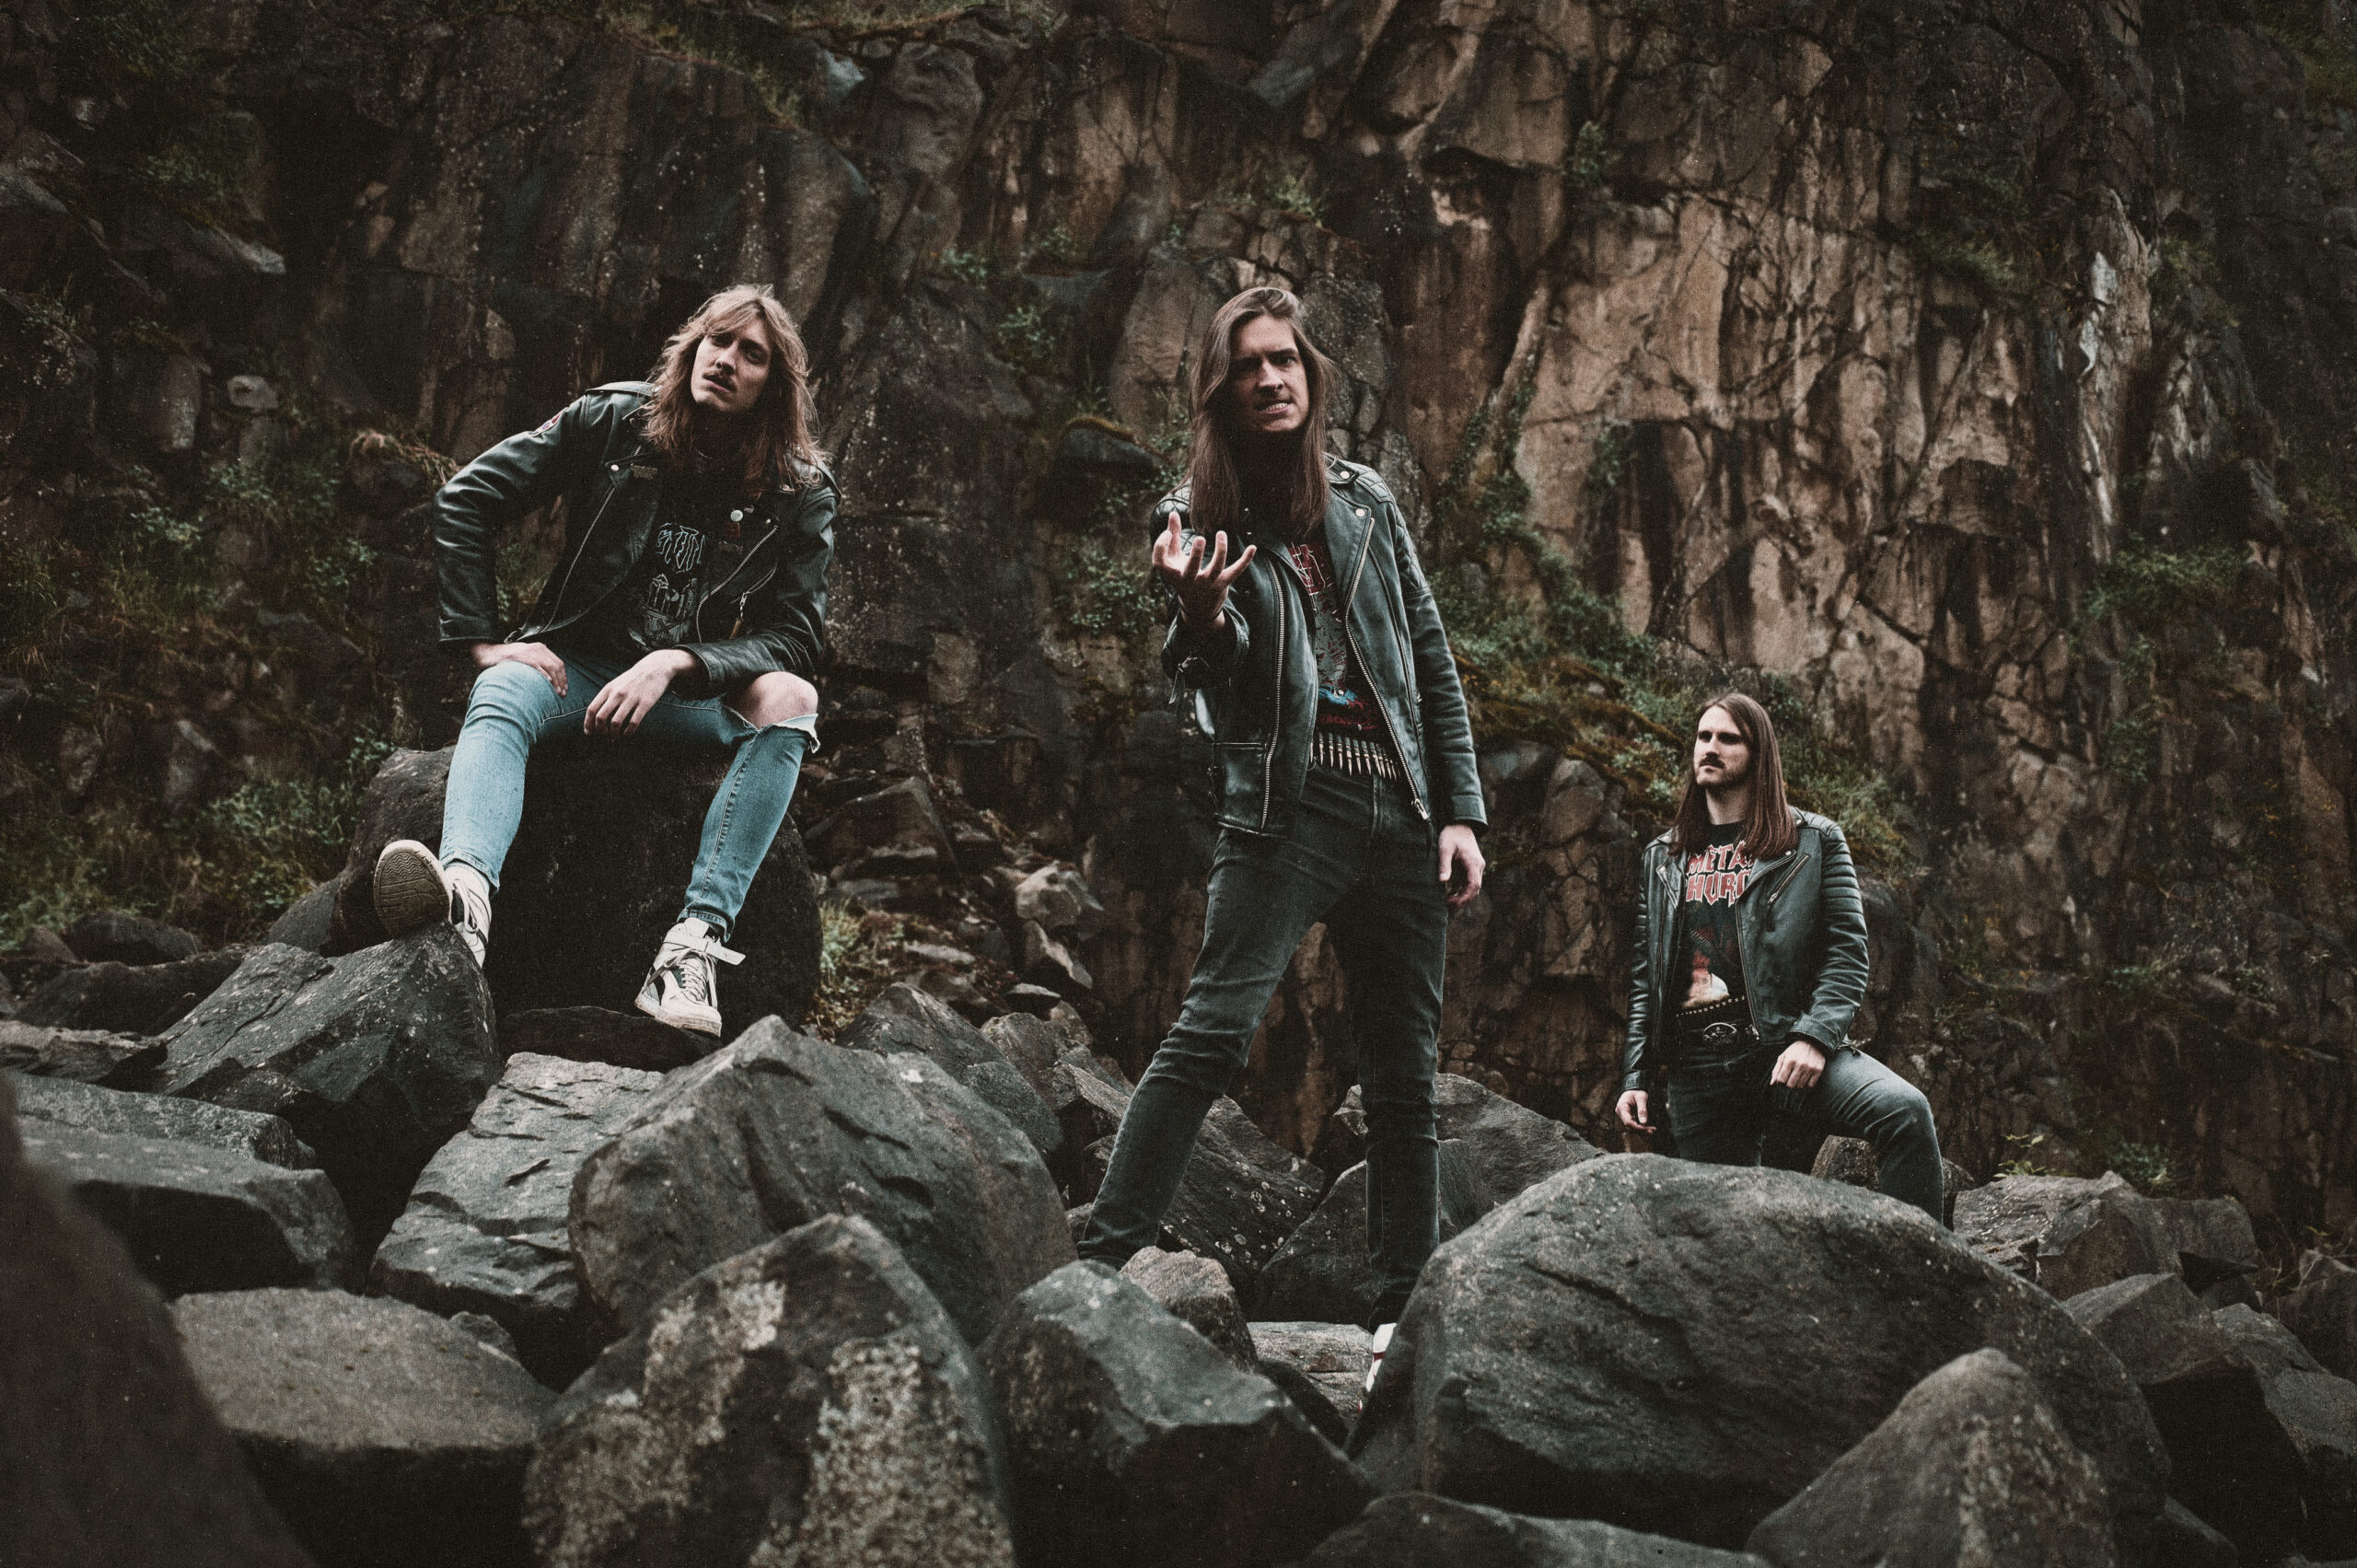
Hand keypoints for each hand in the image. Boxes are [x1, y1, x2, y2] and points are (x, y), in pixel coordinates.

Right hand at [470, 640, 566, 695]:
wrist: (488, 653)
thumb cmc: (507, 660)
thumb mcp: (526, 659)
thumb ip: (538, 665)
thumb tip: (550, 680)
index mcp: (540, 648)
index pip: (558, 663)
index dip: (564, 677)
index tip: (565, 689)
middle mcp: (537, 648)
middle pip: (556, 666)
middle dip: (562, 681)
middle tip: (562, 694)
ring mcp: (528, 651)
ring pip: (549, 666)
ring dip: (555, 681)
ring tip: (557, 692)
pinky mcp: (520, 656)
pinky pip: (536, 665)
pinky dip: (543, 674)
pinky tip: (548, 683)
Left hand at [585, 649, 694, 736]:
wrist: (655, 668)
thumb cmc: (633, 679)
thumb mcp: (616, 684)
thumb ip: (606, 698)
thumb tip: (597, 716)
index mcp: (608, 689)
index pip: (592, 709)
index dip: (588, 724)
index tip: (589, 733)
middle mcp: (617, 694)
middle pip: (601, 717)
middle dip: (600, 731)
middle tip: (604, 735)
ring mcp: (631, 699)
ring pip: (616, 722)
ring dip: (614, 734)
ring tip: (616, 737)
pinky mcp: (645, 703)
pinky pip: (633, 722)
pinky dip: (628, 732)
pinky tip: (627, 734)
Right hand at [1152, 515, 1255, 630]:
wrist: (1197, 605)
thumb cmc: (1182, 574)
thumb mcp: (1174, 558)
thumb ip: (1172, 536)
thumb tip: (1173, 513)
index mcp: (1172, 574)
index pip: (1160, 563)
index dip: (1160, 546)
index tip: (1167, 534)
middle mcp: (1189, 581)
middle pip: (1191, 570)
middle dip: (1196, 555)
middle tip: (1200, 539)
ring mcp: (1207, 584)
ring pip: (1216, 569)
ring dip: (1221, 551)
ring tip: (1221, 533)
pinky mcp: (1222, 584)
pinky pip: (1235, 572)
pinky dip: (1245, 560)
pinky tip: (1253, 547)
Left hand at [1437, 823, 1483, 907]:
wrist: (1459, 823)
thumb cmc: (1451, 834)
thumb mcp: (1444, 848)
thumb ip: (1444, 865)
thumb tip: (1442, 881)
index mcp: (1473, 863)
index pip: (1474, 885)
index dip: (1464, 897)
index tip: (1452, 902)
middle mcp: (1478, 866)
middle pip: (1474, 889)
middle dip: (1463, 899)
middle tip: (1447, 905)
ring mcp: (1476, 866)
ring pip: (1472, 886)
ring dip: (1462, 895)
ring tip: (1447, 901)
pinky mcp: (1471, 866)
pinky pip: (1468, 881)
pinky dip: (1461, 888)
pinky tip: (1449, 893)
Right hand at [1615, 1089, 1654, 1133]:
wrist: (1634, 1090)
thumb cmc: (1637, 1092)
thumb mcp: (1641, 1097)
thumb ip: (1642, 1109)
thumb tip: (1643, 1122)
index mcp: (1622, 1107)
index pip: (1627, 1121)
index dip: (1636, 1126)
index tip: (1646, 1127)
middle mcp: (1620, 1113)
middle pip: (1629, 1126)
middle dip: (1641, 1129)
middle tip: (1652, 1130)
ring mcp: (1623, 1116)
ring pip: (1631, 1127)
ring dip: (1641, 1130)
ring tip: (1652, 1130)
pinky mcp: (1627, 1118)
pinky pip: (1633, 1125)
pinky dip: (1640, 1128)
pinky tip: (1648, 1129)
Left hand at [1769, 1038, 1827, 1090]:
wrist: (1812, 1042)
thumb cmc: (1794, 1051)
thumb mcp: (1783, 1056)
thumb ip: (1776, 1070)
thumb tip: (1772, 1084)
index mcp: (1789, 1061)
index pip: (1781, 1080)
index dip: (1780, 1082)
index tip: (1782, 1079)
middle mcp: (1800, 1065)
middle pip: (1790, 1085)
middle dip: (1788, 1084)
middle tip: (1790, 1078)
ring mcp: (1810, 1068)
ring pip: (1800, 1086)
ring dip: (1797, 1084)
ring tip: (1798, 1076)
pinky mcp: (1818, 1070)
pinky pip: (1810, 1085)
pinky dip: (1806, 1084)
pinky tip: (1805, 1078)